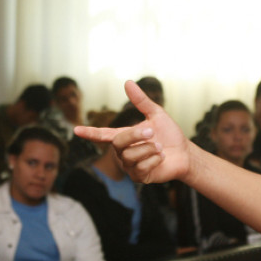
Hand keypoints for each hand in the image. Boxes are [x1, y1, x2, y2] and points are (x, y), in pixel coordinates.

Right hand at [74, 80, 192, 183]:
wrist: (185, 153)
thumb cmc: (170, 134)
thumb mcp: (156, 114)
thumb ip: (141, 101)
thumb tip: (128, 82)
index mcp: (124, 136)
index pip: (103, 134)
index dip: (90, 133)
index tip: (76, 130)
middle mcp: (123, 152)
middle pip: (118, 143)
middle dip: (136, 136)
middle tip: (152, 132)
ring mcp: (130, 166)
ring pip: (130, 156)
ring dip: (149, 149)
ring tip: (160, 147)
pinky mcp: (139, 177)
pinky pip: (141, 168)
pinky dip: (155, 160)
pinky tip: (162, 158)